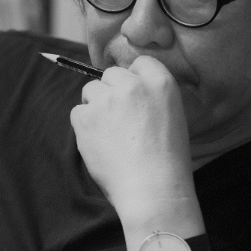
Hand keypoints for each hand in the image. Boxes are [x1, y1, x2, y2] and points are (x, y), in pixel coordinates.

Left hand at [70, 55, 202, 244]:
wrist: (152, 187)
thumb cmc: (168, 158)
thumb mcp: (173, 114)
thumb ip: (152, 94)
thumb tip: (129, 88)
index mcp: (161, 81)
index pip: (140, 62)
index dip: (134, 78)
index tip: (133, 95)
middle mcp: (132, 84)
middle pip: (111, 74)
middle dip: (112, 90)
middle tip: (119, 116)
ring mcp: (107, 99)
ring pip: (91, 90)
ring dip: (96, 105)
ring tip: (108, 132)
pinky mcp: (86, 117)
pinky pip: (77, 111)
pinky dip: (84, 124)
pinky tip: (98, 142)